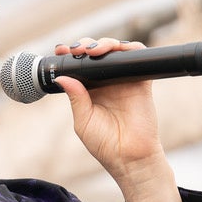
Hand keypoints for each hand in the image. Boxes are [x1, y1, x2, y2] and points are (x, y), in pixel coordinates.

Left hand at [54, 37, 184, 201]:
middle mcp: (107, 82)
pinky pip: (137, 57)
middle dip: (84, 45)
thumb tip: (62, 77)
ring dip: (103, 43)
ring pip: (115, 51)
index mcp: (90, 91)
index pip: (79, 66)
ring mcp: (124, 80)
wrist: (129, 158)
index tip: (60, 51)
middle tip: (75, 49)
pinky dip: (128, 48)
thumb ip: (75, 98)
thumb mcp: (83, 121)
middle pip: (96, 53)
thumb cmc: (105, 144)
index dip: (70, 56)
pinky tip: (114, 51)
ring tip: (91, 50)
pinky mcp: (141, 81)